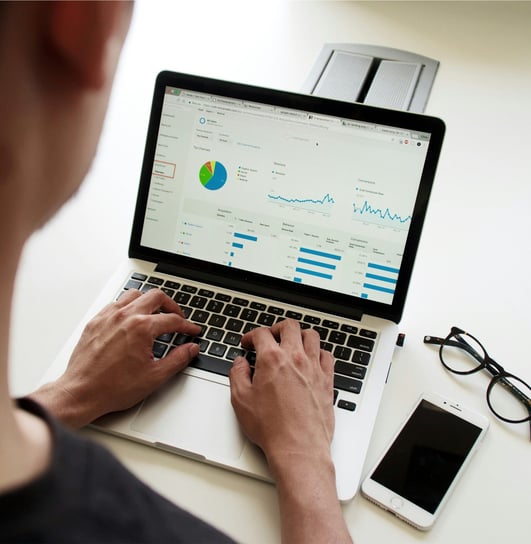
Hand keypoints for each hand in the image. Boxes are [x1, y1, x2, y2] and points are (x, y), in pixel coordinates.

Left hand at [31, 288, 200, 427]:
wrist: (81, 393)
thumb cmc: (113, 387)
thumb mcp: (154, 377)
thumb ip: (178, 359)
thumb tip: (191, 349)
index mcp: (142, 328)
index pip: (172, 320)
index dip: (187, 326)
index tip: (191, 331)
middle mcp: (125, 317)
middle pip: (156, 296)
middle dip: (172, 306)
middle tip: (178, 317)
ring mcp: (108, 317)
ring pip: (134, 295)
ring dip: (148, 301)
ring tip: (155, 313)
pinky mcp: (95, 322)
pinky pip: (115, 303)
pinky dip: (128, 307)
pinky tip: (130, 318)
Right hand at [229, 320, 350, 543]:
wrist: (298, 447)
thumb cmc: (271, 428)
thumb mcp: (241, 400)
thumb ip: (237, 375)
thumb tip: (239, 363)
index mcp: (272, 360)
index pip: (261, 334)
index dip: (251, 335)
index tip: (248, 343)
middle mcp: (295, 358)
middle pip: (289, 326)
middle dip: (276, 328)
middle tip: (270, 337)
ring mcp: (314, 368)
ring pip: (311, 335)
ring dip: (300, 335)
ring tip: (292, 342)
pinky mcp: (327, 380)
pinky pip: (327, 355)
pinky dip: (318, 352)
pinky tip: (312, 358)